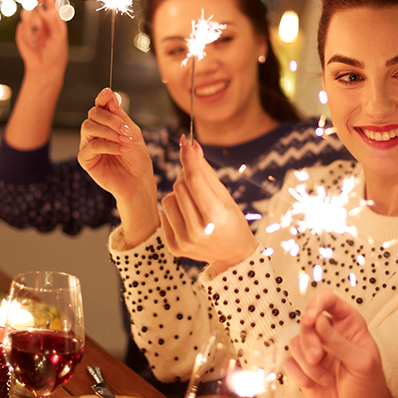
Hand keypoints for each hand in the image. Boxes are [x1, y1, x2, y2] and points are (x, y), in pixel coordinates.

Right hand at [16, 0, 67, 82]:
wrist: (45, 67)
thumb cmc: (56, 51)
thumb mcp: (59, 36)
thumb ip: (52, 21)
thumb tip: (43, 8)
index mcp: (52, 14)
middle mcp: (40, 16)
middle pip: (33, 3)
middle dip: (36, 14)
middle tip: (40, 27)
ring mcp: (30, 23)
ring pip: (26, 14)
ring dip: (32, 26)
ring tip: (38, 37)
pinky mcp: (22, 31)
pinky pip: (21, 27)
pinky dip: (27, 36)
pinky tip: (34, 44)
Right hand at [77, 89, 155, 240]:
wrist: (138, 182)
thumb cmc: (137, 158)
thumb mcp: (132, 132)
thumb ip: (119, 114)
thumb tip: (109, 93)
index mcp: (106, 123)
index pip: (99, 106)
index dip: (102, 98)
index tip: (108, 93)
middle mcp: (95, 132)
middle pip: (93, 114)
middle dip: (111, 119)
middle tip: (128, 131)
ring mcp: (88, 145)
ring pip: (88, 127)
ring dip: (109, 132)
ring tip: (125, 141)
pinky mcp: (85, 160)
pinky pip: (91, 146)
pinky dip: (108, 146)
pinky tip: (121, 150)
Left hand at [159, 137, 255, 269]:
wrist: (233, 255)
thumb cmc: (231, 221)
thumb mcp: (225, 196)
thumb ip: (206, 172)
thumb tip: (192, 146)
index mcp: (215, 216)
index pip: (194, 179)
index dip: (189, 158)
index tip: (185, 142)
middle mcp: (198, 230)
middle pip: (179, 186)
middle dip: (187, 178)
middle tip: (198, 183)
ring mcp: (184, 241)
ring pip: (168, 199)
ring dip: (179, 196)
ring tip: (194, 205)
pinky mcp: (174, 247)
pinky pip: (164, 214)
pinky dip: (175, 211)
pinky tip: (188, 219)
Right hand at [284, 288, 396, 397]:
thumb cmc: (369, 387)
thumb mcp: (361, 362)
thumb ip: (339, 341)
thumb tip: (318, 322)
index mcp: (348, 324)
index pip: (329, 300)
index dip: (317, 303)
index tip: (311, 318)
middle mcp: (329, 334)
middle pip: (306, 322)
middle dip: (308, 340)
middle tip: (317, 357)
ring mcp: (314, 351)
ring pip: (295, 343)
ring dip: (307, 363)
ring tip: (324, 378)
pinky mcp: (303, 369)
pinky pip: (289, 363)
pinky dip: (300, 375)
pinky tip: (316, 385)